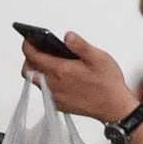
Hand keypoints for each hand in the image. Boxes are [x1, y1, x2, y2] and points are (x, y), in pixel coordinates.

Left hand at [19, 32, 138, 129]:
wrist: (114, 107)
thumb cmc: (108, 83)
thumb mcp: (98, 57)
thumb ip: (80, 45)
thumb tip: (67, 36)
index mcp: (61, 70)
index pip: (33, 56)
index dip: (28, 45)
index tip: (30, 39)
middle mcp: (54, 85)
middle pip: (28, 71)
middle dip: (29, 59)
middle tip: (38, 51)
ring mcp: (55, 97)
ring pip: (36, 82)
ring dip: (39, 71)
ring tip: (51, 62)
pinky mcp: (59, 105)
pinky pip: (45, 92)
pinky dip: (47, 83)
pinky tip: (60, 77)